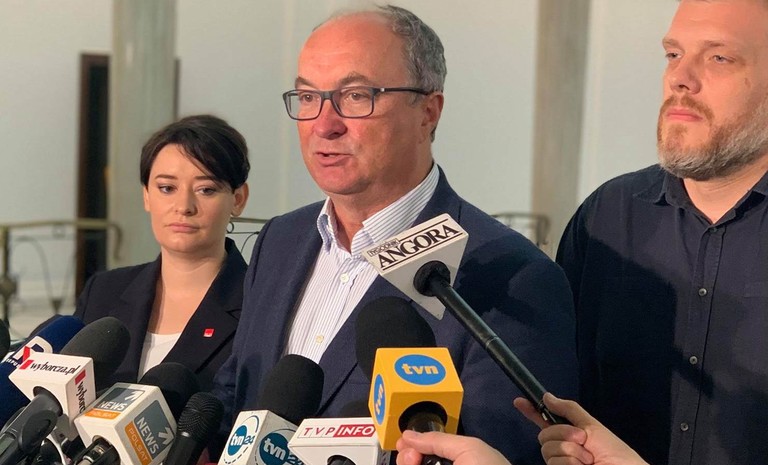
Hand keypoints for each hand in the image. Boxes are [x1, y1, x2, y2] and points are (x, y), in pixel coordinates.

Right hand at [395, 430, 510, 464]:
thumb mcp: (468, 449)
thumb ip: (438, 440)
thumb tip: (408, 435)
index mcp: (454, 459)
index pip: (424, 451)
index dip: (411, 447)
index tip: (403, 445)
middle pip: (412, 463)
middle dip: (408, 458)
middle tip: (413, 459)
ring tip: (414, 463)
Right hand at [513, 393, 648, 464]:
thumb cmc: (611, 450)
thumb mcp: (591, 425)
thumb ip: (567, 410)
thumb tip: (546, 396)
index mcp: (567, 433)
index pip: (543, 420)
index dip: (531, 411)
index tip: (518, 401)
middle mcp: (560, 447)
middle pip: (543, 436)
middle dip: (563, 435)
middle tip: (583, 440)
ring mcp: (559, 462)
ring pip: (548, 450)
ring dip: (571, 452)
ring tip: (588, 459)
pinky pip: (554, 463)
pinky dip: (572, 463)